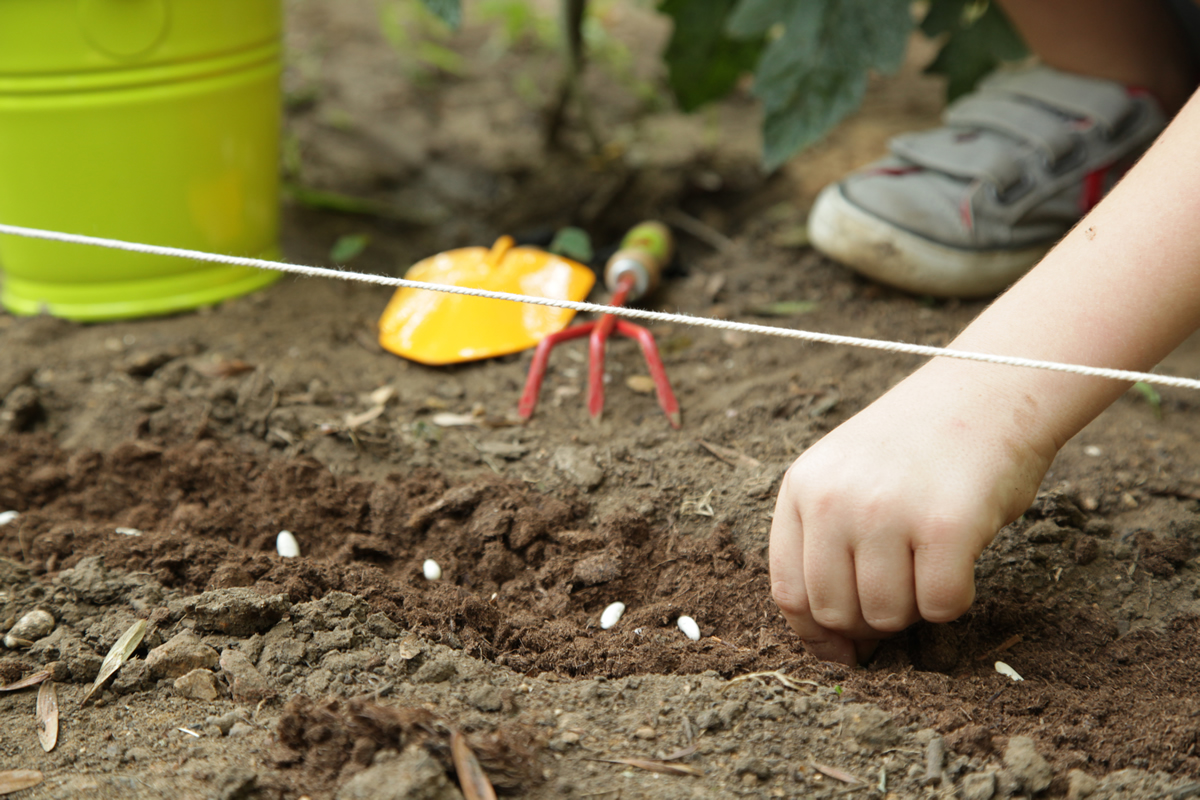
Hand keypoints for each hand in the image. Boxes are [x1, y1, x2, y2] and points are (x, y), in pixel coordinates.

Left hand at [769, 360, 1055, 664]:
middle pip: (834, 612)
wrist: (990, 388)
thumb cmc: (921, 445)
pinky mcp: (946, 526)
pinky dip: (955, 600)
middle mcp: (834, 499)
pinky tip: (961, 559)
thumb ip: (827, 541)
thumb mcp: (848, 475)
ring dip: (914, 610)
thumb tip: (829, 643)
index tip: (846, 648)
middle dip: (870, 624)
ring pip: (886, 616)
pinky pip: (940, 606)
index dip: (816, 634)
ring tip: (930, 564)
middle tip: (902, 594)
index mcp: (802, 488)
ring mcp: (887, 511)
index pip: (789, 592)